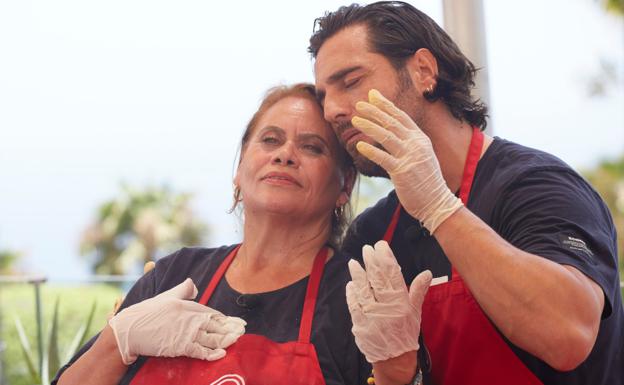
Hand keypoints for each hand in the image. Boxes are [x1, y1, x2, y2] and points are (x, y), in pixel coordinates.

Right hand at [109, 278, 245, 363]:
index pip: (214, 314)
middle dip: (232, 329)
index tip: (239, 323)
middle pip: (217, 326)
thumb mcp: (168, 295)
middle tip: (243, 332)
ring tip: (237, 340)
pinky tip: (221, 354)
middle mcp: (191, 319)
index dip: (228, 320)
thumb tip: (193, 284)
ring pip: (212, 338)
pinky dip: (211, 353)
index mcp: (190, 307)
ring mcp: (187, 333)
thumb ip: (183, 289)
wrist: (131, 328)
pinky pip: (200, 351)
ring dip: (226, 340)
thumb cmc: (148, 311)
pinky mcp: (180, 346)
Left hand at [346, 241, 431, 362]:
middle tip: (367, 249)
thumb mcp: (415, 312)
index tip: (381, 246)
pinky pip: (354, 306)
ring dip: (358, 275)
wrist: (394, 359)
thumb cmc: (405, 332)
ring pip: (363, 291)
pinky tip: (350, 284)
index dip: (386, 259)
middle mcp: (387, 308)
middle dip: (371, 262)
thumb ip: (418, 291)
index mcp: (402, 303)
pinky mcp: (360, 324)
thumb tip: (427, 273)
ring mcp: (372, 316)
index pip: (393, 275)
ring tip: (353, 262)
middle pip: (377, 280)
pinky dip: (351, 294)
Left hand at [352, 89, 462, 232]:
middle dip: (375, 111)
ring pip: (386, 136)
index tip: (372, 95)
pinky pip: (383, 158)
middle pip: (392, 122)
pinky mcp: (402, 172)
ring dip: (370, 126)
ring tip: (355, 120)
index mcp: (420, 139)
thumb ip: (408, 143)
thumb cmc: (425, 181)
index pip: (401, 116)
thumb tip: (390, 132)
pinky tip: (359, 145)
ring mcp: (410, 157)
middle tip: (359, 103)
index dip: (385, 104)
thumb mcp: (420, 156)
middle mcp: (416, 144)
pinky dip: (371, 151)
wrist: (437, 202)